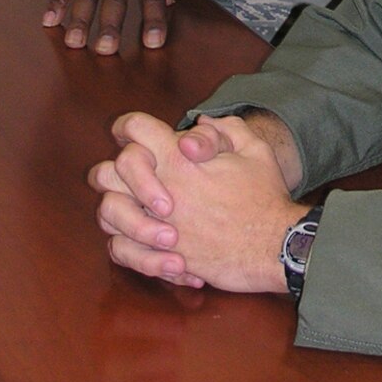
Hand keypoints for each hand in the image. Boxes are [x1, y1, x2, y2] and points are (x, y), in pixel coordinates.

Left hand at [90, 110, 306, 292]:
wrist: (275, 246)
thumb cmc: (266, 196)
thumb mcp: (254, 149)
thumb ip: (225, 129)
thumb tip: (200, 123)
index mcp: (179, 158)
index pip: (134, 127)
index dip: (128, 127)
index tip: (133, 136)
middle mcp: (160, 189)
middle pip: (107, 171)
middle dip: (119, 172)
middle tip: (141, 180)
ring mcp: (156, 225)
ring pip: (106, 212)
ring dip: (121, 211)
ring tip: (147, 214)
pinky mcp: (160, 258)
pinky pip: (120, 250)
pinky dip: (130, 248)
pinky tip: (157, 245)